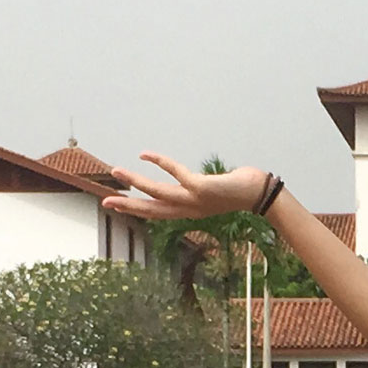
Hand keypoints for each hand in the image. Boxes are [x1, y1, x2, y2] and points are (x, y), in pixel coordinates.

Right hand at [101, 153, 270, 220]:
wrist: (263, 194)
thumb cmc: (240, 189)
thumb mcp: (212, 191)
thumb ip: (197, 187)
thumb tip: (190, 179)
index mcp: (190, 211)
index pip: (157, 212)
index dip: (136, 209)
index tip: (116, 205)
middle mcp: (189, 209)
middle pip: (152, 209)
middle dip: (127, 205)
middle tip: (105, 201)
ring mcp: (194, 200)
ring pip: (158, 192)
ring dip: (135, 181)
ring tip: (116, 171)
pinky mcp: (202, 188)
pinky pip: (177, 173)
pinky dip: (161, 163)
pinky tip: (146, 155)